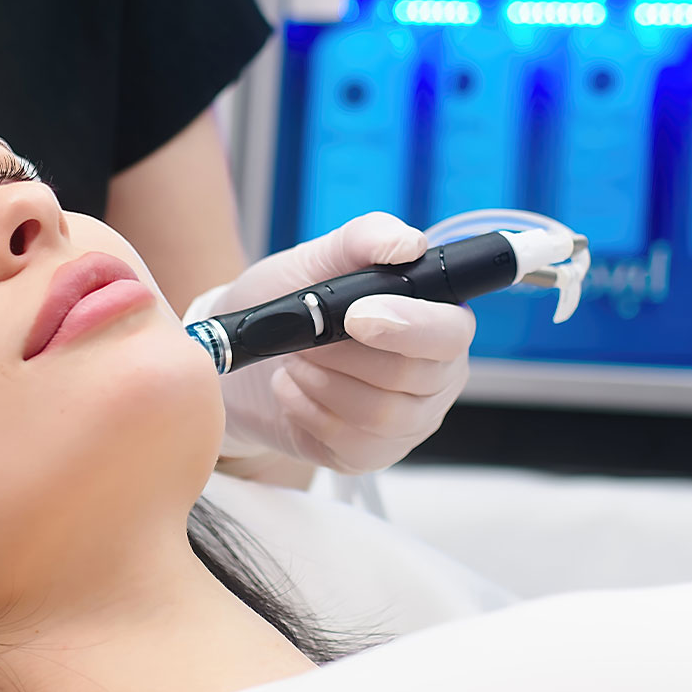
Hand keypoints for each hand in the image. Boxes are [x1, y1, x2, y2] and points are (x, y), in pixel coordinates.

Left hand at [187, 213, 474, 473]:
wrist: (241, 356)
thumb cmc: (287, 302)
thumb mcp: (318, 258)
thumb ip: (365, 238)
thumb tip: (409, 243)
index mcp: (437, 321)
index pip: (451, 332)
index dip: (409, 326)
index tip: (356, 315)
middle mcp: (435, 375)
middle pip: (411, 376)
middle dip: (343, 353)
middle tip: (306, 336)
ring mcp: (407, 421)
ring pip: (379, 413)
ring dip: (323, 382)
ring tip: (296, 360)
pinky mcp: (371, 453)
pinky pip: (350, 443)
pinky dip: (308, 411)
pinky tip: (291, 390)